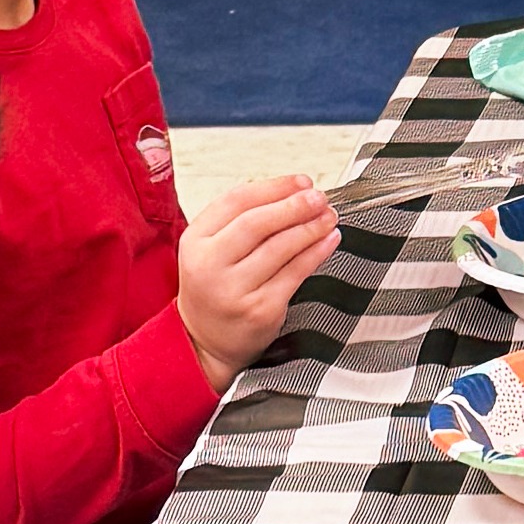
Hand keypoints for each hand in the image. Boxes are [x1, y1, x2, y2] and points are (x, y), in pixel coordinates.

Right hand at [177, 175, 337, 380]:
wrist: (205, 342)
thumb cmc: (214, 288)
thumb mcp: (211, 249)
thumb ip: (240, 220)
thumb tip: (291, 191)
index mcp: (195, 241)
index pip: (236, 201)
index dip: (275, 187)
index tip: (302, 181)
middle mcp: (210, 265)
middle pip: (257, 222)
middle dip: (295, 205)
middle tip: (319, 197)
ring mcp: (235, 290)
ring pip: (280, 247)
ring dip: (311, 227)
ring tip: (328, 216)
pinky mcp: (260, 310)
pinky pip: (296, 273)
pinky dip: (316, 253)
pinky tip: (328, 241)